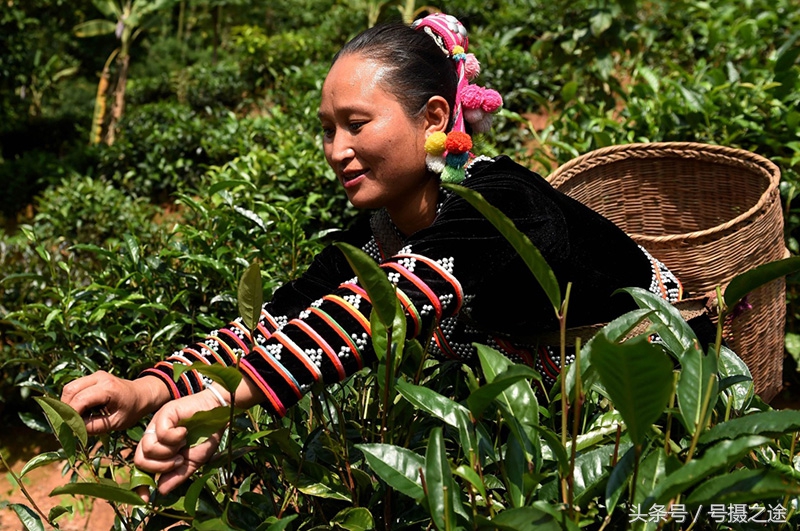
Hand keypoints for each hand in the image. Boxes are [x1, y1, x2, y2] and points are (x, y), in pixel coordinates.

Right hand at [61, 372, 170, 433]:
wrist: (142, 395)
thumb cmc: (132, 410)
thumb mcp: (116, 423)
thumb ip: (94, 426)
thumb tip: (72, 428)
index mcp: (109, 388)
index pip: (80, 400)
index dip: (71, 415)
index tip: (69, 429)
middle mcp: (100, 377)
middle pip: (70, 390)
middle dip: (65, 409)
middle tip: (68, 424)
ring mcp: (95, 375)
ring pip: (69, 388)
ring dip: (67, 404)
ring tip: (76, 418)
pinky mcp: (92, 377)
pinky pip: (74, 387)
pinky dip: (72, 400)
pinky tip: (81, 411)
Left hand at [133, 377, 265, 495]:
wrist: (218, 415)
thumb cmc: (206, 437)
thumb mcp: (193, 462)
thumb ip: (177, 475)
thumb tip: (160, 491)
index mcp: (157, 448)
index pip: (141, 466)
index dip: (141, 483)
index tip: (146, 498)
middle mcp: (153, 436)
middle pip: (140, 460)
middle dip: (161, 466)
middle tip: (179, 459)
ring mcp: (157, 424)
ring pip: (148, 448)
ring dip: (168, 451)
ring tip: (183, 444)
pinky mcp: (164, 414)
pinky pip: (161, 433)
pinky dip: (175, 437)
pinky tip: (185, 432)